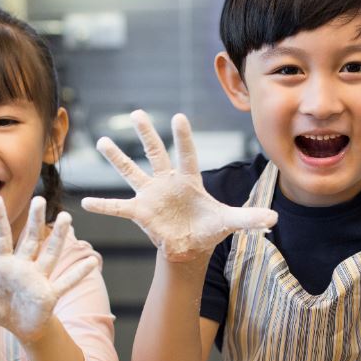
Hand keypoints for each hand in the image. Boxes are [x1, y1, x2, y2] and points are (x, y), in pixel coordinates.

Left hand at [0, 195, 96, 343]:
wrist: (22, 325)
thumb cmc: (0, 306)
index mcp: (4, 264)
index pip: (1, 238)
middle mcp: (24, 266)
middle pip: (31, 240)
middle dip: (36, 221)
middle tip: (40, 199)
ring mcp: (39, 278)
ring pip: (50, 254)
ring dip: (59, 238)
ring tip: (68, 217)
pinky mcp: (50, 294)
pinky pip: (66, 282)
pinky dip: (78, 273)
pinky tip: (93, 261)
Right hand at [81, 110, 276, 261]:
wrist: (191, 246)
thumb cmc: (209, 228)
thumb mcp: (230, 222)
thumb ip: (250, 217)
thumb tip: (274, 219)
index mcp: (189, 180)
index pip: (187, 154)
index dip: (183, 137)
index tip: (178, 116)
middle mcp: (167, 183)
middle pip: (155, 153)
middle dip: (146, 134)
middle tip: (136, 113)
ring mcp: (151, 196)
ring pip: (132, 172)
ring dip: (117, 158)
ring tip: (103, 141)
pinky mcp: (140, 213)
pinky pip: (118, 207)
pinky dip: (103, 206)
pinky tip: (86, 202)